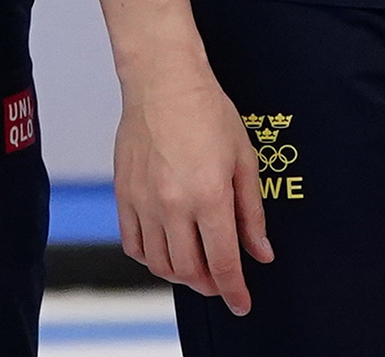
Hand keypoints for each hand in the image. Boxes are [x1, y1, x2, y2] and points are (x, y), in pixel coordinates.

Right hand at [113, 66, 271, 314]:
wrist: (163, 81)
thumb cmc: (206, 111)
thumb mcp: (243, 159)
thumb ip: (252, 212)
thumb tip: (260, 251)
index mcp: (209, 196)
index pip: (224, 262)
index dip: (235, 290)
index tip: (242, 303)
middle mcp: (174, 205)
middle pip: (190, 271)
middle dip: (210, 285)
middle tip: (222, 280)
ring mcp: (144, 202)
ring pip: (159, 264)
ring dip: (181, 275)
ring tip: (196, 265)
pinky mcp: (124, 195)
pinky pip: (133, 244)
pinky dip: (150, 258)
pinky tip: (166, 249)